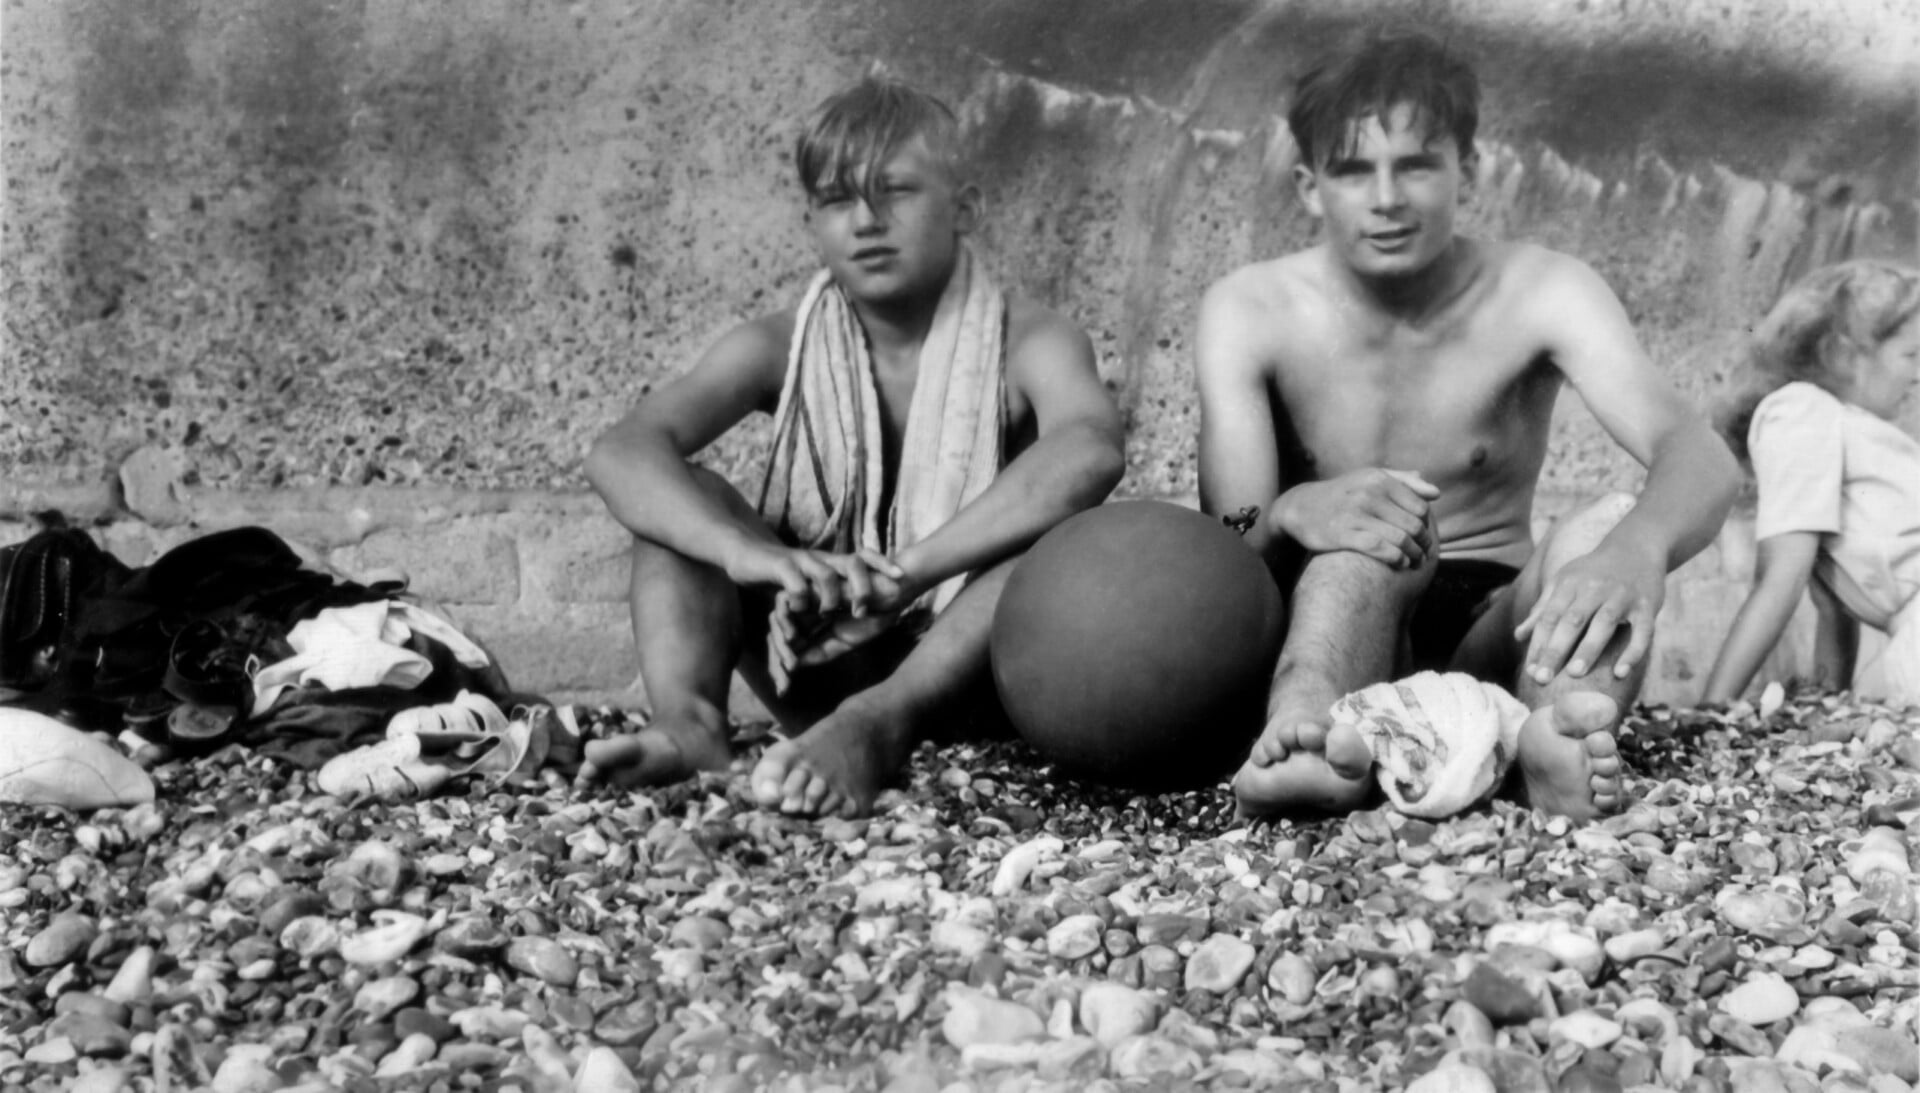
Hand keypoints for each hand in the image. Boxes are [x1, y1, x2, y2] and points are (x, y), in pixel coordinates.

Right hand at [724, 542, 905, 617]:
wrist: (744, 554)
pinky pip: (795, 582)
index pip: (864, 557)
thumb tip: (855, 606)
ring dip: (831, 597)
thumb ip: (829, 592)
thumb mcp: (810, 581)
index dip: (883, 564)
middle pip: (853, 564)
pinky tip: (798, 609)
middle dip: (863, 587)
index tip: (901, 577)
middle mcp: (821, 559)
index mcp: (832, 563)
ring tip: (827, 614)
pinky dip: (801, 597)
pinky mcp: (779, 566)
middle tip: (862, 610)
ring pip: (826, 574)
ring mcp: (801, 561)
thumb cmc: (780, 572)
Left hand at [766, 554, 917, 690]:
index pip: (787, 648)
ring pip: (775, 621)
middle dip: (774, 661)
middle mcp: (805, 613)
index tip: (784, 690)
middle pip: (776, 636)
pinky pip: (784, 604)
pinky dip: (785, 622)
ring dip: (779, 645)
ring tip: (790, 664)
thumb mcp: (843, 643)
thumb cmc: (872, 616)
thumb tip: (792, 666)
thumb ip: (819, 653)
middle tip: (782, 685)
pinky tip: (795, 639)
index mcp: (813, 626)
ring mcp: (805, 600)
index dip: (780, 668)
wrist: (891, 594)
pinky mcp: (807, 585)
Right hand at [1273, 468, 1439, 567]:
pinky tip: (1400, 563)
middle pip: (1413, 525)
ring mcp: (1354, 514)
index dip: (1427, 525)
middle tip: (1424, 554)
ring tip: (1415, 562)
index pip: (1419, 507)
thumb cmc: (1343, 494)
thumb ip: (1404, 482)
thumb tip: (1435, 493)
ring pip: (1400, 539)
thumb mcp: (1370, 479)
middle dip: (1423, 544)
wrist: (1301, 507)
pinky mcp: (1342, 534)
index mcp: (1378, 479)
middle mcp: (1368, 494)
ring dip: (1414, 555)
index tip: (1424, 536)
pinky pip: (1380, 549)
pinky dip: (1396, 559)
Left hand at [1515, 543, 1664, 684]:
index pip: (1549, 617)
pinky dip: (1632, 652)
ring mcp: (1622, 596)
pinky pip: (1642, 631)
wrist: (1636, 547)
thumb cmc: (1593, 572)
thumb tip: (1518, 636)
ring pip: (1604, 624)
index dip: (1538, 644)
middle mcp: (1594, 589)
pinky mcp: (1647, 606)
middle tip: (1542, 679)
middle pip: (1572, 621)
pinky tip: (1620, 672)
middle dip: (1555, 650)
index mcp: (1569, 584)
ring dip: (1588, 649)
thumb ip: (1542, 608)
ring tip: (1574, 674)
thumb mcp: (1563, 582)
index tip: (1529, 671)